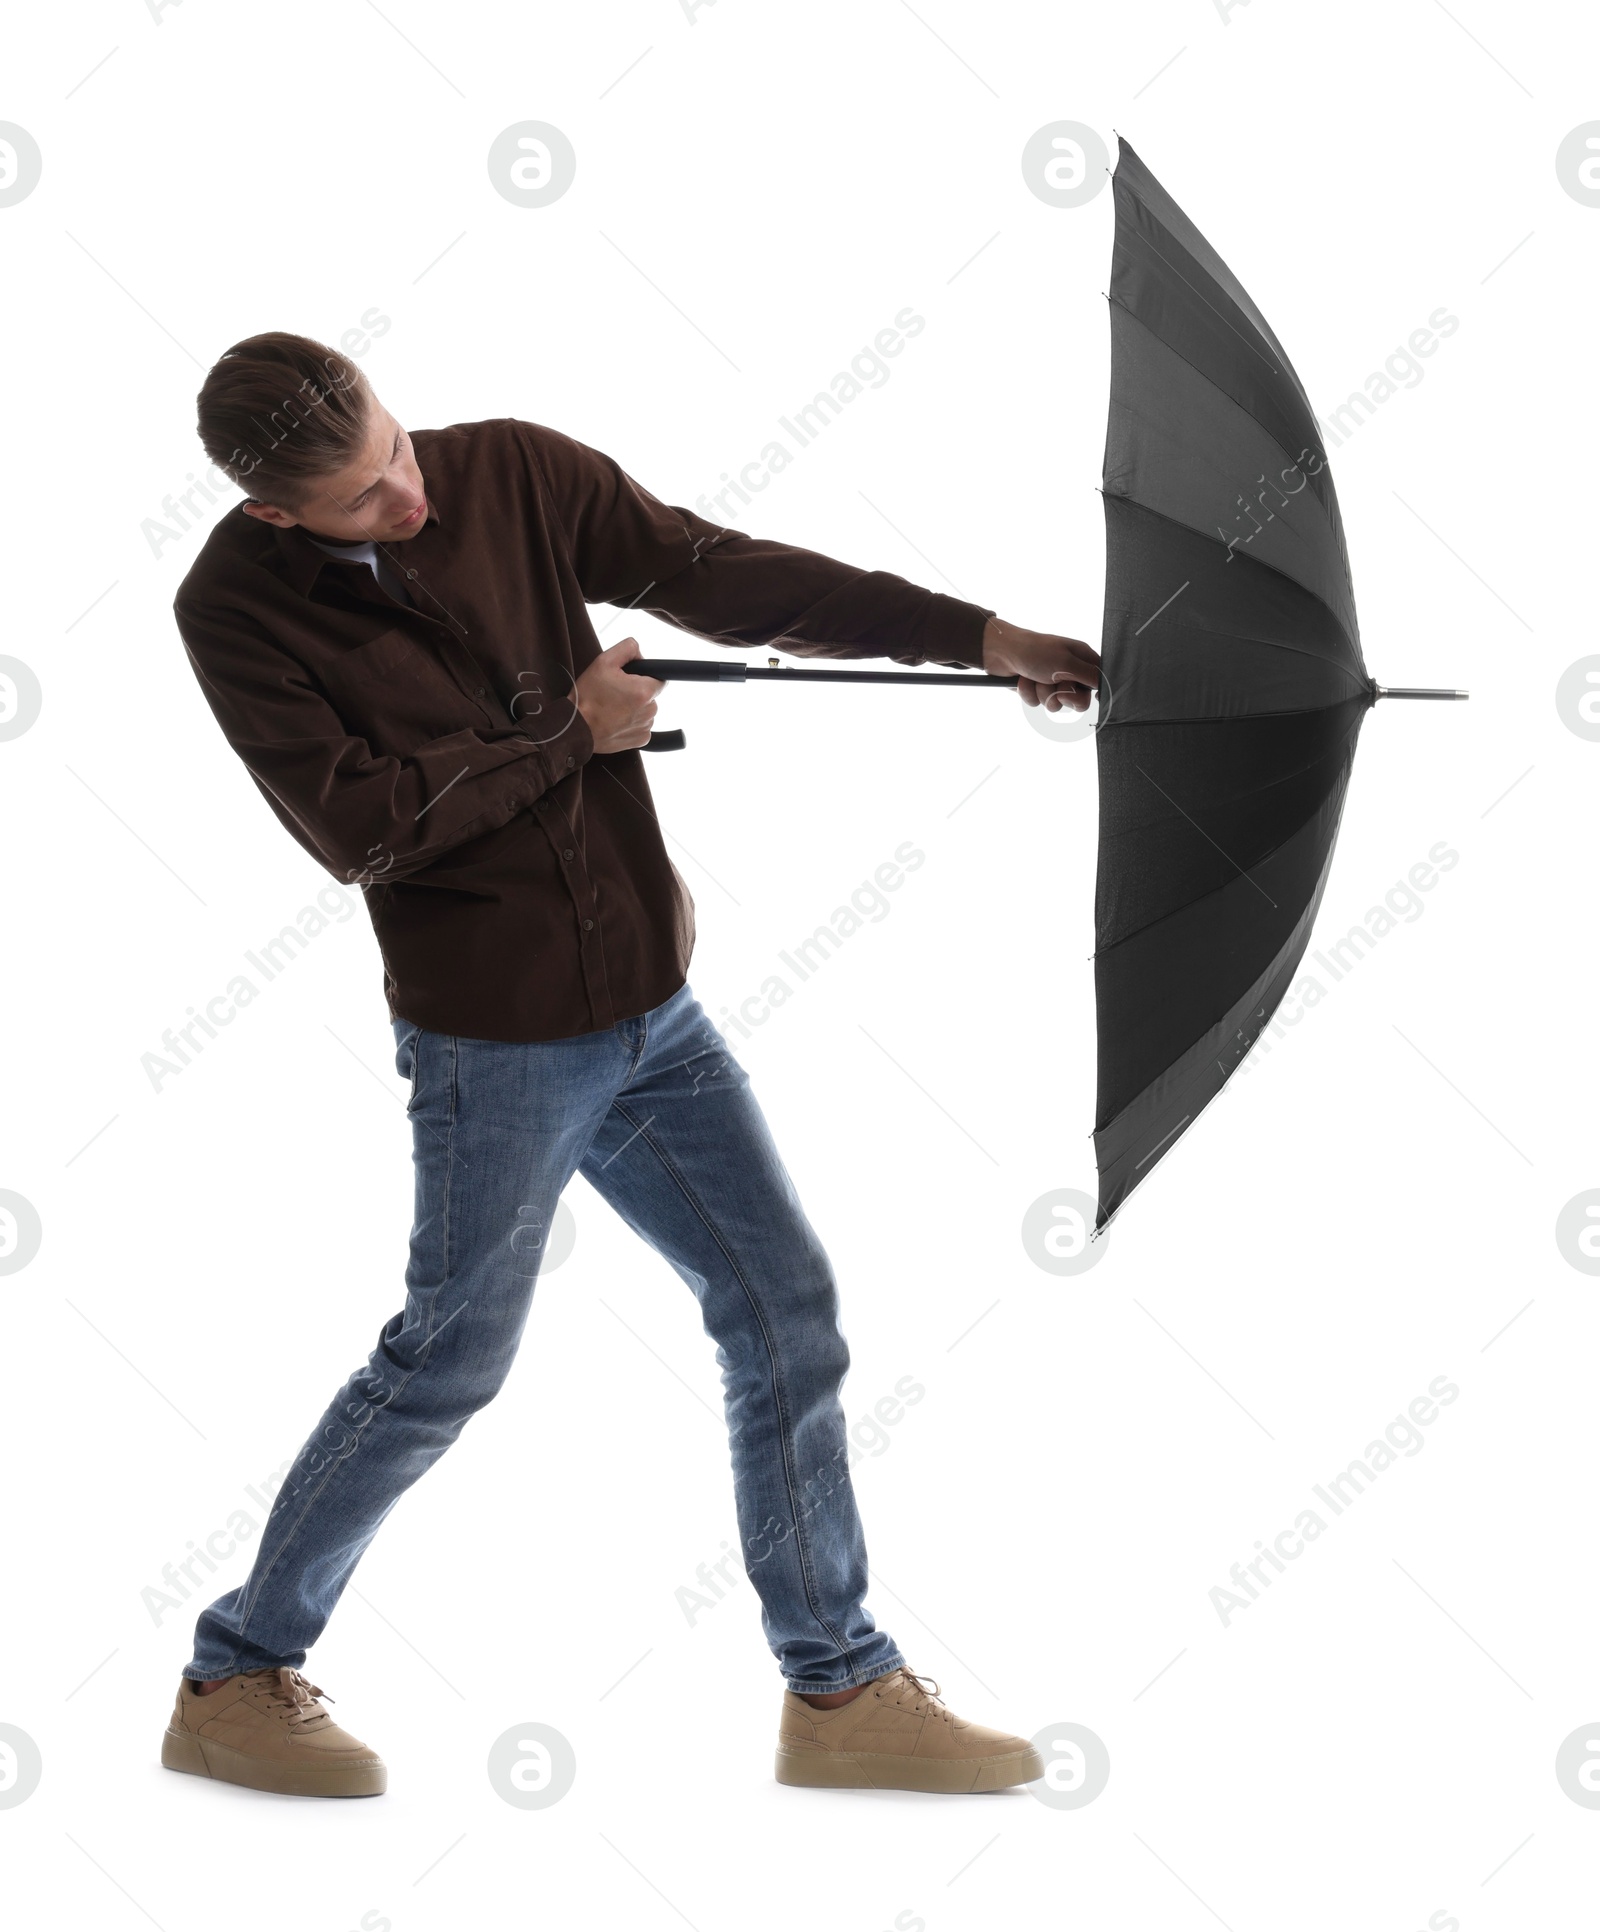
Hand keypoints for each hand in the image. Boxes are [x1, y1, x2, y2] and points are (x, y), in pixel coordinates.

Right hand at [574, 637, 661, 752]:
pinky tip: (614, 720)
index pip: (659, 677)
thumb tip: (639, 652)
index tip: (629, 679)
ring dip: (633, 708)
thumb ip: (627, 648)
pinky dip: (630, 723)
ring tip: (612, 708)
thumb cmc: (587, 697)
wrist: (576, 728)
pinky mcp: (640, 740)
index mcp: (644, 691)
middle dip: (636, 691)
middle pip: (651, 694)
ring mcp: (645, 727)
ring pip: (645, 710)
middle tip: (614, 693)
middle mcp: (650, 711)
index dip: (644, 675)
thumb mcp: (603, 662)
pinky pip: (640, 726)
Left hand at [981, 617, 1098, 711]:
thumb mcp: (1066, 663)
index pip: (1098, 682)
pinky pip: (1037, 703)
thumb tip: (1105, 685)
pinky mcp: (1036, 688)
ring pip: (1055, 704)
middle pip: (1078, 699)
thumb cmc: (1035, 651)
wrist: (1002, 652)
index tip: (1085, 694)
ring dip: (1043, 693)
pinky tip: (1024, 680)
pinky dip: (1029, 693)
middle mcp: (1068, 671)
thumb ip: (1089, 675)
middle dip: (1063, 695)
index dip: (1092, 692)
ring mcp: (1051, 681)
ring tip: (1036, 677)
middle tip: (1055, 683)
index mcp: (1081, 659)